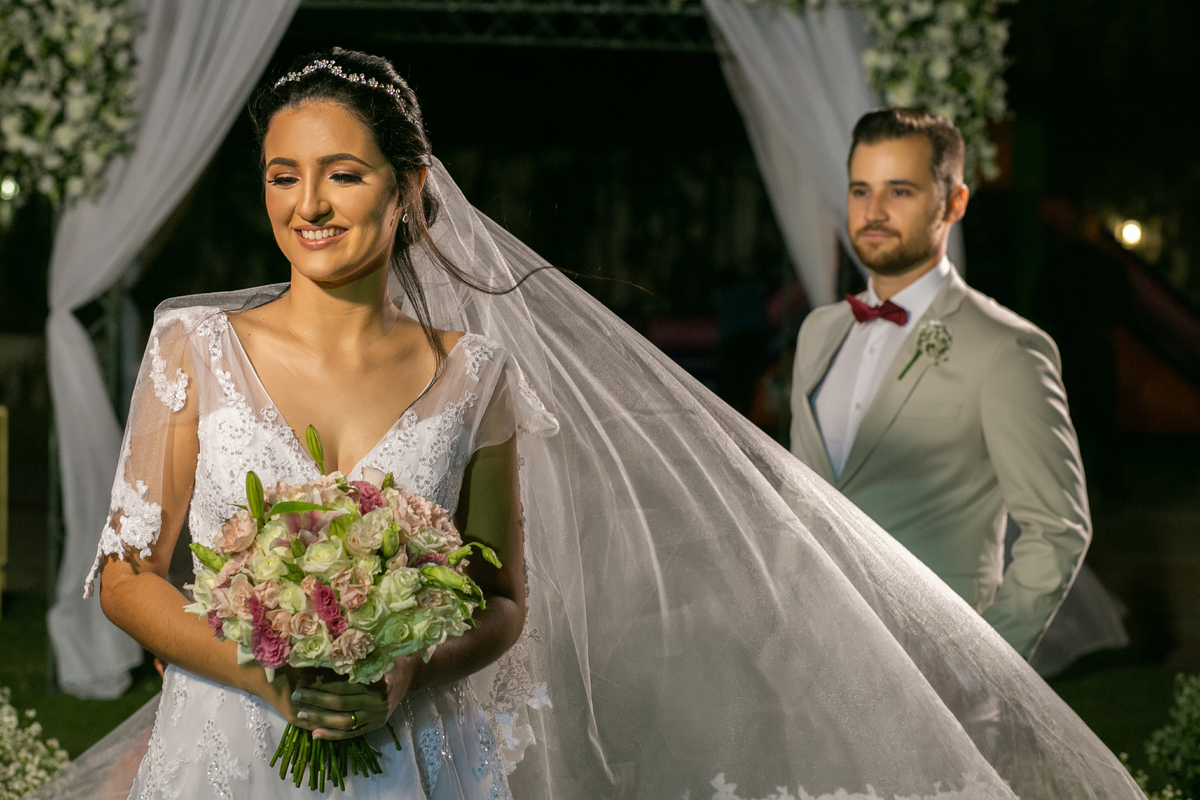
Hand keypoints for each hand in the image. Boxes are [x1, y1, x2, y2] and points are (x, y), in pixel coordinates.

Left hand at [258, 660, 418, 740]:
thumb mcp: (378, 651)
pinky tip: (315, 733)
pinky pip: (351, 734)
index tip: (303, 680)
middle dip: (315, 701)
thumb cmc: (390, 658)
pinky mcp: (375, 726)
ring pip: (343, 723)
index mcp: (379, 682)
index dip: (322, 684)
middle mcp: (379, 702)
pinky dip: (332, 735)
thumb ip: (357, 655)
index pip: (344, 686)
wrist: (411, 675)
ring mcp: (378, 717)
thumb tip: (325, 652)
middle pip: (341, 704)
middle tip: (296, 695)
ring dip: (320, 719)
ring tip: (300, 714)